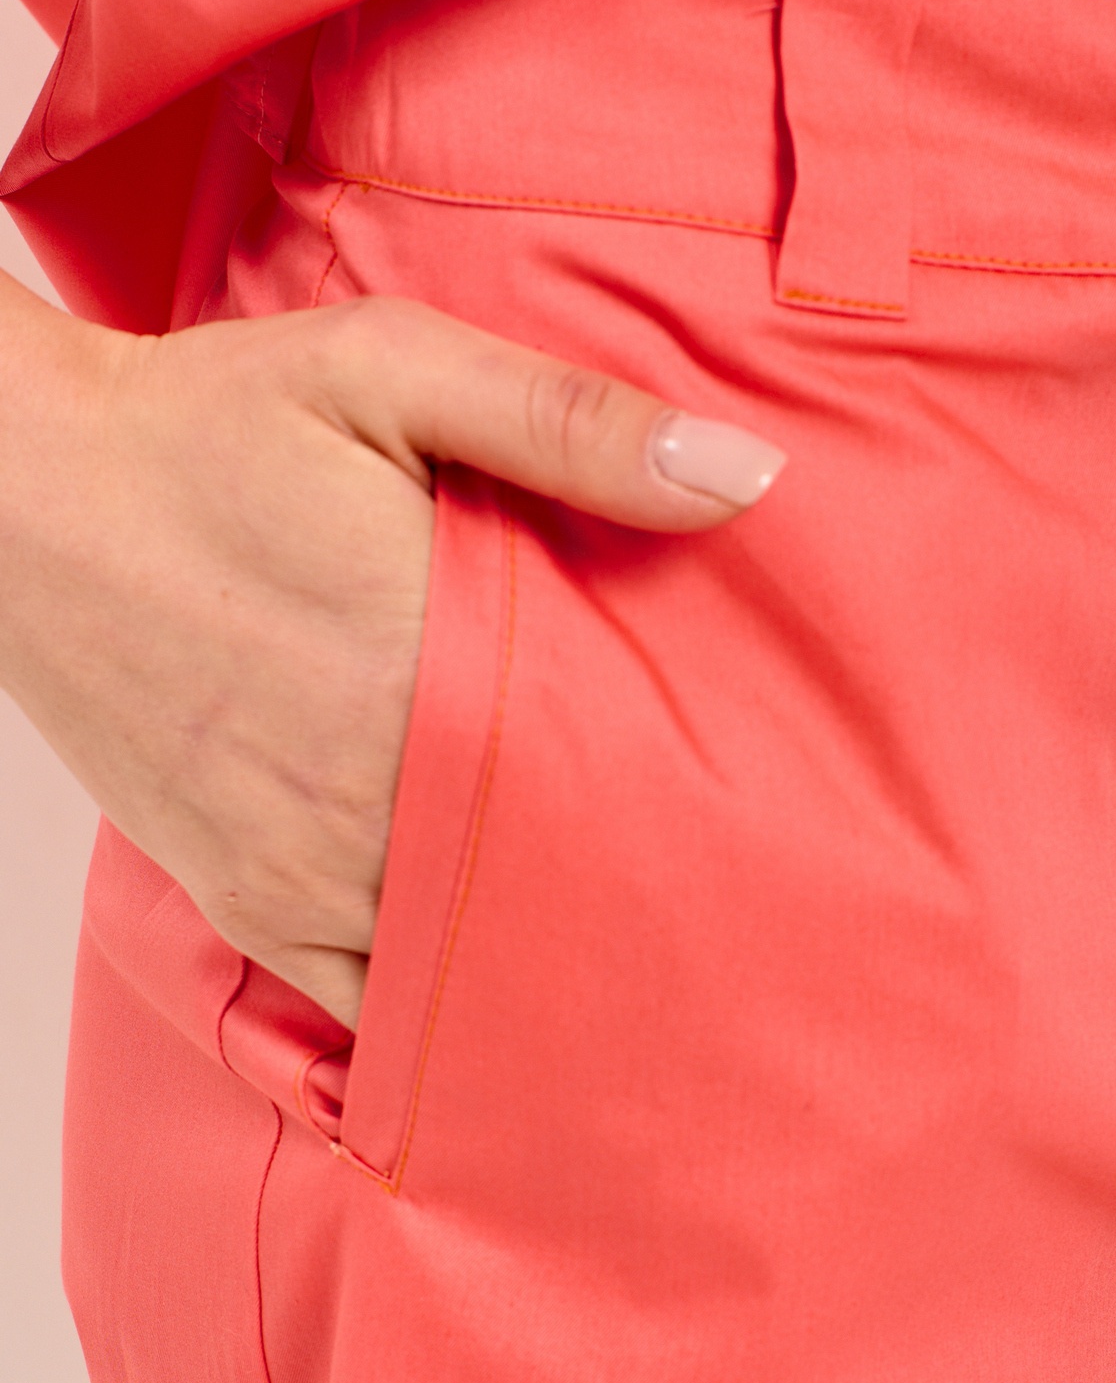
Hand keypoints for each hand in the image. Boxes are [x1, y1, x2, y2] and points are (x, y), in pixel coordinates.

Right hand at [0, 278, 784, 1028]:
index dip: (704, 821)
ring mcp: (304, 865)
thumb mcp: (392, 370)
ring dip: (547, 964)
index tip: (772, 836)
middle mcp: (376, 794)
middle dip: (644, 900)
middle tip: (734, 916)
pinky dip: (436, 1012)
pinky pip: (364, 1001)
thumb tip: (745, 480)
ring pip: (469, 964)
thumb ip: (571, 425)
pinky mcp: (243, 896)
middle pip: (558, 891)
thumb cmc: (209, 424)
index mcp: (437, 668)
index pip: (618, 787)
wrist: (17, 495)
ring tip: (638, 967)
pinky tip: (501, 1008)